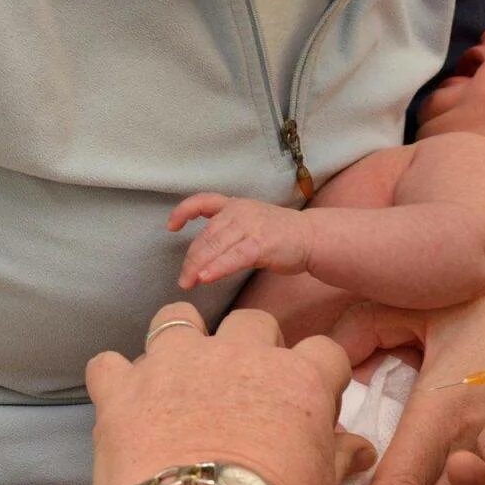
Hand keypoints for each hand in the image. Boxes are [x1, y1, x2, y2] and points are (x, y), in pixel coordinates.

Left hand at [87, 302, 373, 484]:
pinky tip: (122, 404)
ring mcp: (178, 364)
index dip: (318, 374)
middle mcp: (241, 355)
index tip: (311, 403)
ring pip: (176, 317)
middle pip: (253, 322)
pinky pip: (108, 363)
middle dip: (251, 347)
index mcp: (299, 377)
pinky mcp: (124, 388)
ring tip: (177, 378)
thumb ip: (340, 458)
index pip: (323, 351)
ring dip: (178, 341)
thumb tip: (361, 451)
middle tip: (245, 389)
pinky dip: (115, 381)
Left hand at [168, 194, 311, 289]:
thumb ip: (230, 231)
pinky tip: (206, 278)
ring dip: (198, 267)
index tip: (171, 226)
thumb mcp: (252, 224)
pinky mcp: (261, 244)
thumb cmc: (283, 236)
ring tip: (188, 283)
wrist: (313, 237)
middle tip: (183, 279)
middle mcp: (240, 212)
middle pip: (205, 236)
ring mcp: (250, 227)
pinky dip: (217, 268)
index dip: (183, 212)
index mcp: (236, 205)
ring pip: (214, 247)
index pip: (203, 202)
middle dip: (191, 259)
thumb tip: (205, 253)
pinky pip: (233, 257)